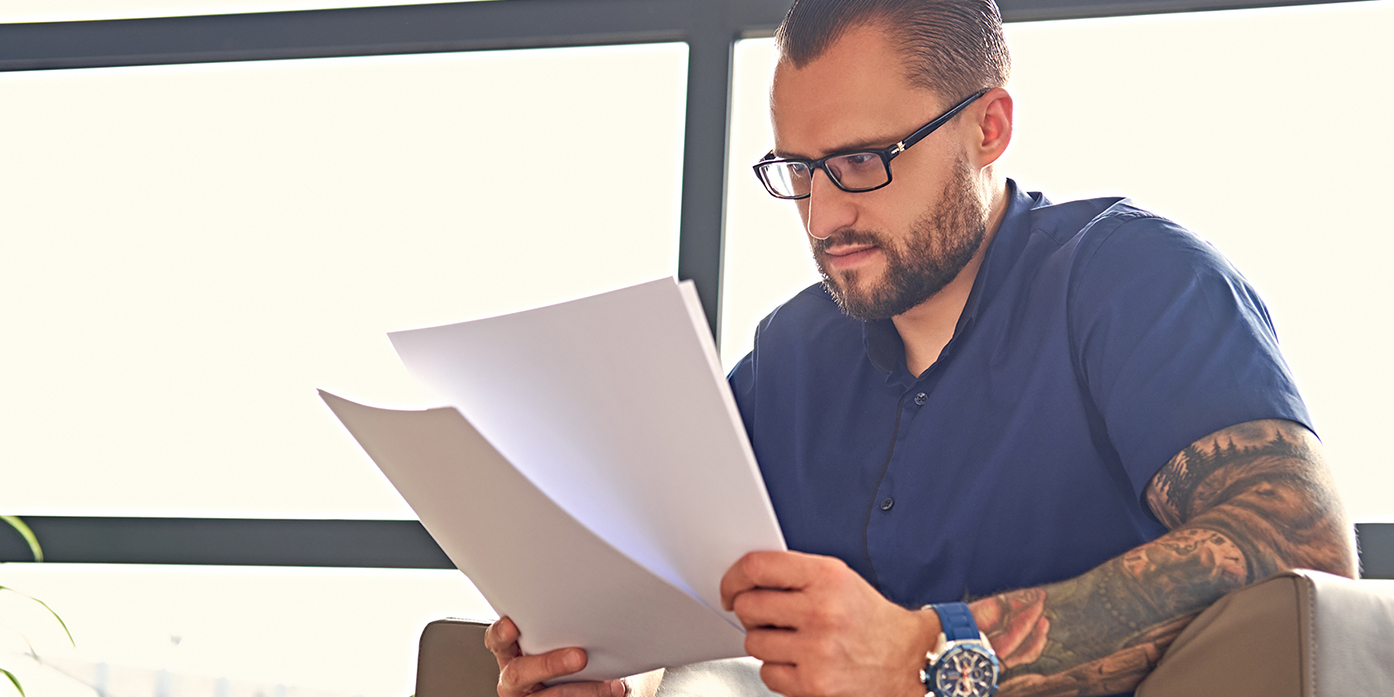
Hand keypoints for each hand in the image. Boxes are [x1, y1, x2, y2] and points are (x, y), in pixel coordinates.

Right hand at [484, 616, 627, 696]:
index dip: (501, 634)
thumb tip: (587, 611)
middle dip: (549, 664)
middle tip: (579, 657)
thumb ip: (561, 628)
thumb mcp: (565, 637)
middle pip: (519, 673)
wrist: (602, 683)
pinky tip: (614, 690)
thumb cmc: (578, 653)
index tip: (512, 625)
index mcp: (513, 651)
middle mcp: (515, 677)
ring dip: (582, 690)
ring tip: (611, 685)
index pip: (498, 640)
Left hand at [719, 551, 939, 696]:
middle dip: (751, 613)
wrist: (910, 659)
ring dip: (766, 643)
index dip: (733, 578)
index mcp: (827, 577)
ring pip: (754, 643)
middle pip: (748, 607)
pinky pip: (767, 674)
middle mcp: (822, 611)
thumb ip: (796, 574)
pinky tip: (801, 662)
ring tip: (793, 641)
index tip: (729, 588)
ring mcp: (817, 650)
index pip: (757, 567)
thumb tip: (746, 579)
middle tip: (768, 617)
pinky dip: (778, 671)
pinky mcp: (814, 684)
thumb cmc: (870, 619)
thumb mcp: (840, 579)